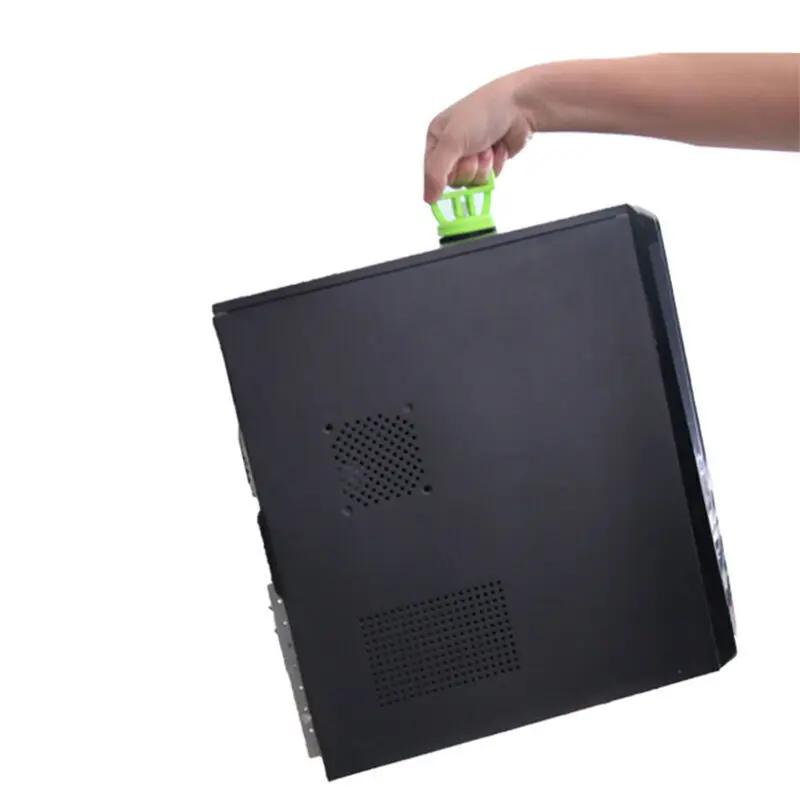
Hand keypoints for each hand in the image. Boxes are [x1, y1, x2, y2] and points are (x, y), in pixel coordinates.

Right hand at [424, 73, 534, 202]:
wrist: (519, 106)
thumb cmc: (482, 112)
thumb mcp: (452, 140)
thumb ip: (436, 172)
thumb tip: (429, 199)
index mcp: (437, 139)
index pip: (432, 173)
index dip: (445, 174)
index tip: (455, 165)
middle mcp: (453, 149)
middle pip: (455, 181)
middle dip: (469, 167)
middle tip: (475, 149)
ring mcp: (472, 156)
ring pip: (473, 181)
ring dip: (483, 165)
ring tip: (488, 145)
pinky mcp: (489, 162)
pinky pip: (489, 179)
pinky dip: (495, 164)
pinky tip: (498, 147)